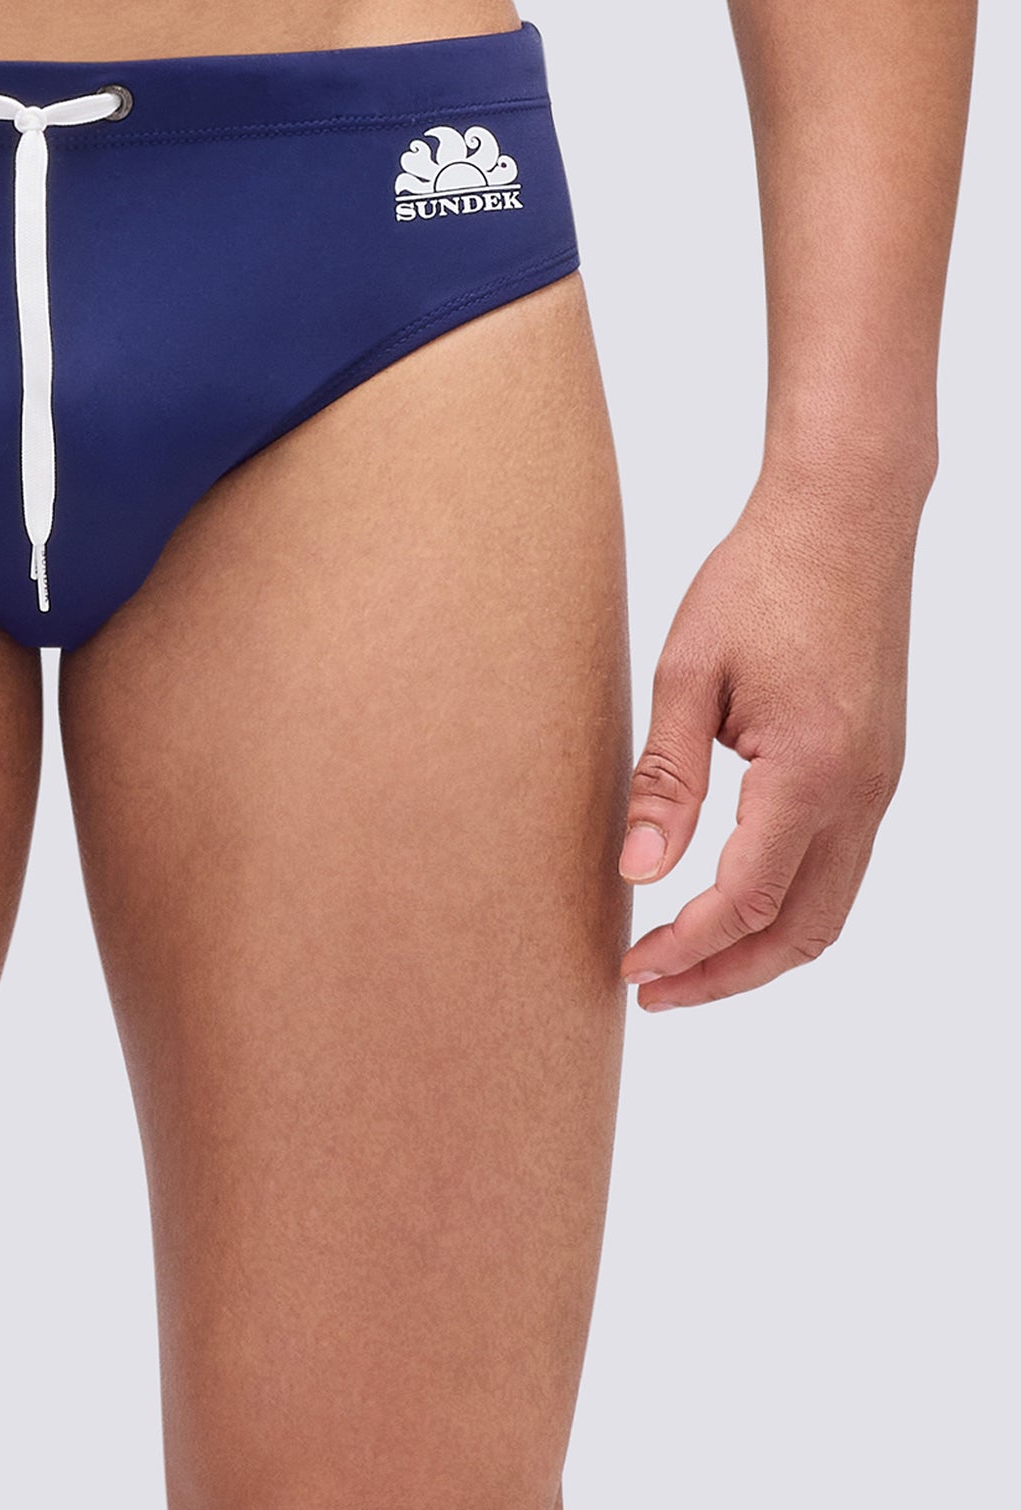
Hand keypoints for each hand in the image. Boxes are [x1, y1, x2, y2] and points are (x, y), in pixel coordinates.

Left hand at [619, 475, 917, 1010]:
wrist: (845, 516)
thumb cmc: (759, 578)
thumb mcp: (686, 671)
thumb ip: (664, 778)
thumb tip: (636, 872)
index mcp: (810, 771)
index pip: (747, 902)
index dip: (685, 947)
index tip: (629, 967)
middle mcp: (860, 791)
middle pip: (801, 933)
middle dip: (725, 976)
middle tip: (651, 992)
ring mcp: (879, 785)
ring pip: (829, 911)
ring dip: (759, 952)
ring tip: (685, 964)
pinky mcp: (877, 771)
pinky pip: (840, 870)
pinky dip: (787, 909)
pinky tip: (732, 907)